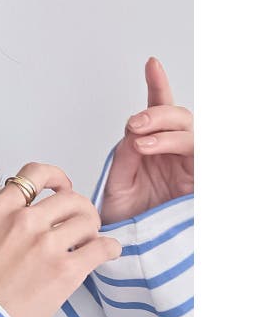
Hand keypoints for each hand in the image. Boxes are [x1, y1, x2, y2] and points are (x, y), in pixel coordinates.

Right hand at [0, 163, 121, 316]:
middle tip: (80, 225)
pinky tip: (105, 255)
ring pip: (89, 219)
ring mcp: (45, 244)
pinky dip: (109, 249)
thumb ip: (8, 224)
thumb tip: (40, 220)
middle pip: (70, 198)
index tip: (63, 187)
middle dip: (80, 210)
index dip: (57, 177)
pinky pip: (102, 246)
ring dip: (93, 231)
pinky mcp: (65, 269)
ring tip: (88, 245)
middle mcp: (23, 221)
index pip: (34, 173)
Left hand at [99, 57, 194, 225]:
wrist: (129, 252)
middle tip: (135, 123)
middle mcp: (173, 155)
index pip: (157, 114)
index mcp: (152, 151)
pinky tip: (155, 147)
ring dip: (166, 129)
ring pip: (191, 132)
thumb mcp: (116, 187)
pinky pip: (200, 154)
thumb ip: (125, 158)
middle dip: (158, 112)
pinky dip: (177, 145)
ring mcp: (189, 167)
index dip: (158, 87)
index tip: (151, 64)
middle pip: (179, 118)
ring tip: (141, 136)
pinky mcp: (199, 182)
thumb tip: (135, 131)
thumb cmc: (124, 222)